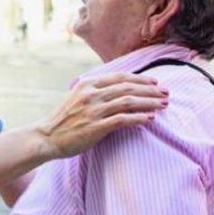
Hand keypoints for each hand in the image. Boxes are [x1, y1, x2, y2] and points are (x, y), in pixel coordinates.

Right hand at [34, 73, 168, 158]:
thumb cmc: (64, 120)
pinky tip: (150, 119)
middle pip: (128, 87)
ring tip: (163, 105)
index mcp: (88, 84)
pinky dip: (138, 118)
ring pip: (128, 101)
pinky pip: (122, 119)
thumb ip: (96, 92)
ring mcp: (94, 110)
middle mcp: (92, 94)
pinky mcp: (96, 127)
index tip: (155, 82)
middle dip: (150, 89)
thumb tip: (121, 91)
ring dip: (149, 102)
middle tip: (166, 93)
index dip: (141, 78)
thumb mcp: (78, 97)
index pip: (121, 77)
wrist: (47, 137)